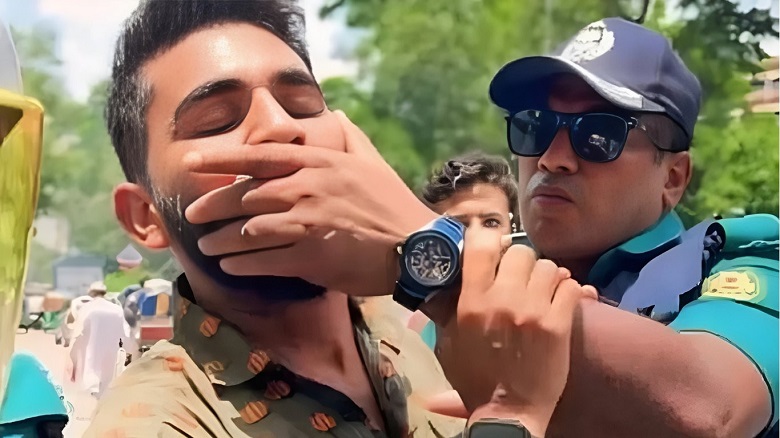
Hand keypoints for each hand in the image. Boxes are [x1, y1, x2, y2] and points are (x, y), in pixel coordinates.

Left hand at [183, 111, 436, 295]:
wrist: (416, 247)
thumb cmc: (392, 204)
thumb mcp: (372, 162)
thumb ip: (349, 136)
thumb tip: (335, 113)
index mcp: (318, 163)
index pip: (260, 156)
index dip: (221, 158)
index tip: (190, 161)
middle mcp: (307, 188)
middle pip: (245, 195)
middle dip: (213, 206)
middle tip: (192, 215)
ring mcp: (307, 223)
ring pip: (249, 230)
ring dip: (222, 240)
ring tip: (207, 247)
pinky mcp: (311, 257)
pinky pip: (265, 260)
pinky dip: (243, 264)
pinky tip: (231, 268)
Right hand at [428, 226, 596, 436]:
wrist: (507, 412)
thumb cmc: (474, 378)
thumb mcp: (448, 341)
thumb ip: (447, 306)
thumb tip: (444, 278)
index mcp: (471, 302)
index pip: (480, 247)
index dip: (489, 238)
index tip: (493, 245)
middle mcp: (501, 300)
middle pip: (520, 252)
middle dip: (522, 262)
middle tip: (522, 276)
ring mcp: (532, 311)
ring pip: (548, 267)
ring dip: (547, 276)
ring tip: (544, 290)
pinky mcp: (558, 324)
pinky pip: (571, 287)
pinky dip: (570, 290)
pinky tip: (564, 300)